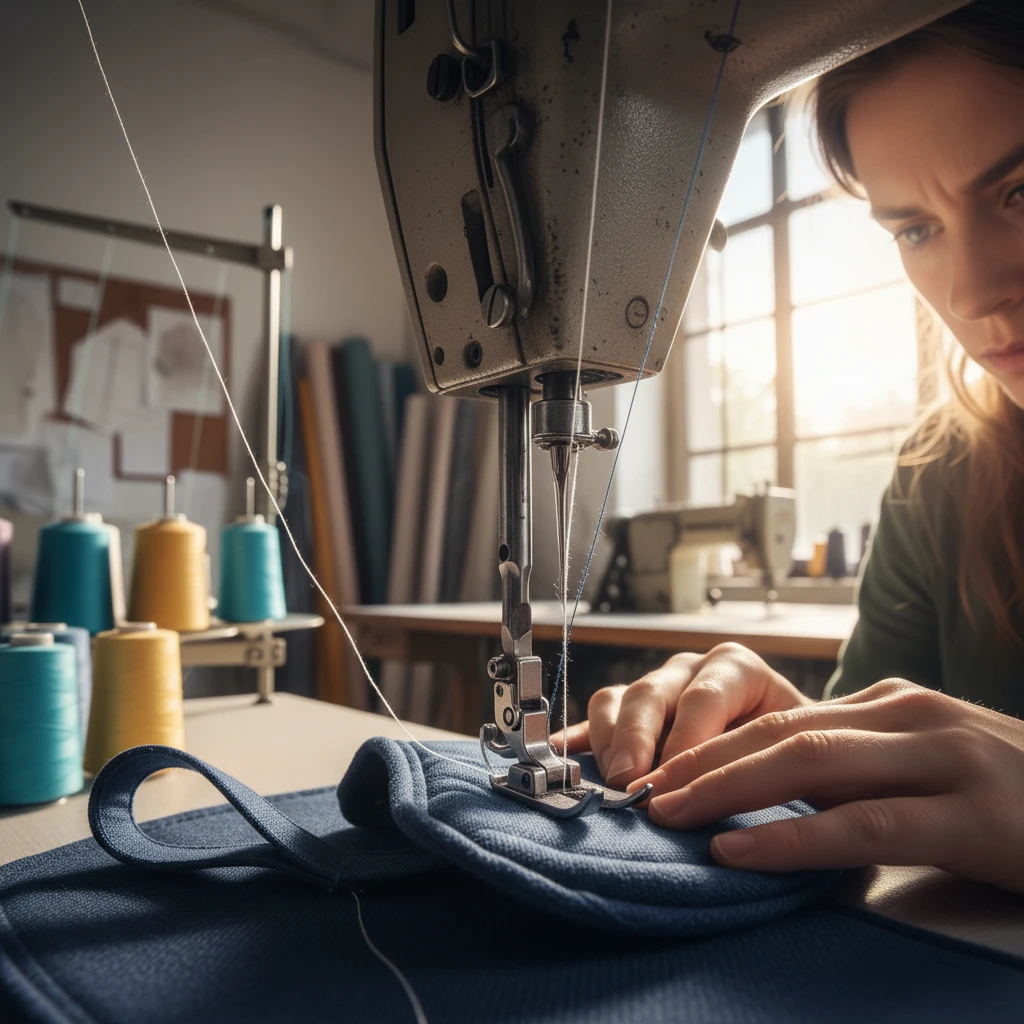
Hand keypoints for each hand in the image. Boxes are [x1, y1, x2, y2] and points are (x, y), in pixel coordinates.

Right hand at [552, 642, 812, 786]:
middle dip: (638, 739)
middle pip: (653, 692)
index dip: (688, 739)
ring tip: (611, 782)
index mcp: (738, 669)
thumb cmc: (798, 756)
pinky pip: (596, 716)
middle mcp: (692, 670)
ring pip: (618, 699)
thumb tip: (733, 802)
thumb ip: (771, 765)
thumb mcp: (797, 754)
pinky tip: (563, 754)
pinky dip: (578, 737)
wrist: (791, 751)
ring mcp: (657, 687)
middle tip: (632, 782)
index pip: (706, 695)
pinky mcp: (629, 711)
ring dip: (609, 742)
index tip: (679, 782)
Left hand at [626, 677, 1023, 892]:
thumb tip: (774, 784)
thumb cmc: (1010, 794)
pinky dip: (792, 836)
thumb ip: (859, 764)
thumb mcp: (926, 762)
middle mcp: (910, 715)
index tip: (662, 774)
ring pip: (810, 766)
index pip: (783, 719)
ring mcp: (943, 759)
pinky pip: (862, 824)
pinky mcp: (973, 815)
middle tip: (644, 794)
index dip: (715, 747)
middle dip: (704, 764)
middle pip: (782, 734)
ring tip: (669, 815)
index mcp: (892, 703)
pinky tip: (740, 848)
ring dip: (727, 790)